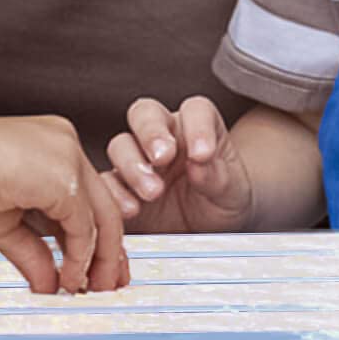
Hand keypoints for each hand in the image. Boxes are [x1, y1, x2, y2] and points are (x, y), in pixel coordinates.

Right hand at [0, 114, 127, 295]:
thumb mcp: (0, 222)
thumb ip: (32, 249)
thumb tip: (48, 282)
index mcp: (49, 147)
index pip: (85, 198)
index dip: (92, 239)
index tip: (92, 269)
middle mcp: (64, 144)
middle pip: (102, 205)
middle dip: (108, 253)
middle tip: (107, 287)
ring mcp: (66, 156)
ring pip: (102, 215)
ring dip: (99, 261)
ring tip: (92, 291)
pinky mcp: (62, 175)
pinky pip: (84, 225)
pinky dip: (80, 258)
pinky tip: (69, 280)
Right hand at [103, 95, 252, 234]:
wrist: (208, 229)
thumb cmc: (222, 197)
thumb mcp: (232, 190)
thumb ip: (217, 175)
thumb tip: (199, 164)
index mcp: (195, 125)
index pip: (195, 110)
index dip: (198, 127)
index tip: (203, 154)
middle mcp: (163, 135)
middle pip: (146, 114)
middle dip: (151, 133)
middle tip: (163, 157)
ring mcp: (138, 160)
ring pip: (121, 145)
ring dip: (133, 166)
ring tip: (153, 192)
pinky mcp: (121, 188)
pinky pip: (107, 183)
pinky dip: (113, 194)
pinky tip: (130, 209)